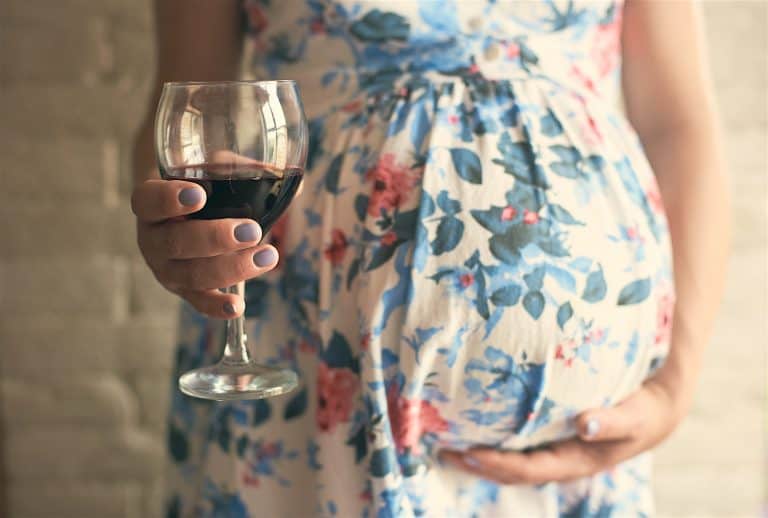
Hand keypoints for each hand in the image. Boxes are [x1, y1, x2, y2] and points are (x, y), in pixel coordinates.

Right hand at [131, 179, 278, 317]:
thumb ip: (236, 167)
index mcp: (150, 205)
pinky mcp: (185, 291)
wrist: (186, 216)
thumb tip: (281, 173)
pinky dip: (218, 306)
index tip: (199, 195)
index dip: (168, 199)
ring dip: (231, 268)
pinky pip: (199, 302)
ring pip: (191, 275)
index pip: (147, 201)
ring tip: (267, 256)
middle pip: (175, 243)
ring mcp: (166, 268)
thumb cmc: (200, 187)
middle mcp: (152, 239)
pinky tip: (238, 306)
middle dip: (215, 238)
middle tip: (252, 230)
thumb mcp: (211, 170)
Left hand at [441, 377, 682, 483]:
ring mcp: (556, 453)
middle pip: (512, 471)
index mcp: (576, 461)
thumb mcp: (633, 416)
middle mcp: (561, 461)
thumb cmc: (643, 413)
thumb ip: (610, 421)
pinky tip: (476, 429)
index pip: (529, 469)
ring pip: (513, 461)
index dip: (498, 465)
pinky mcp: (554, 439)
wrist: (656, 414)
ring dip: (481, 457)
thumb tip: (584, 424)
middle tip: (443, 451)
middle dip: (478, 465)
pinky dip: (496, 443)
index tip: (469, 454)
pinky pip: (521, 446)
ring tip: (448, 445)